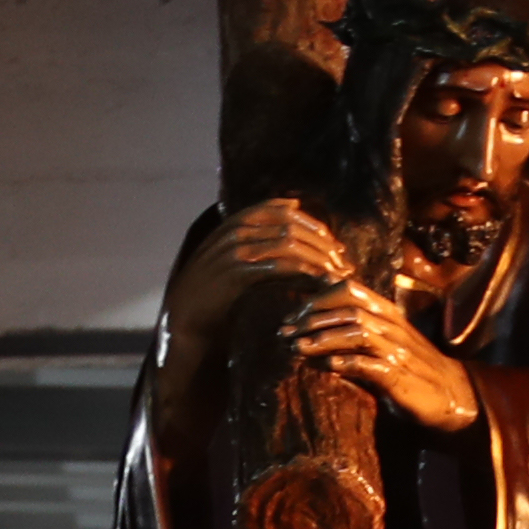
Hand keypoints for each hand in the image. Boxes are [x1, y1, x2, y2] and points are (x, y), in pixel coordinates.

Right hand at [202, 200, 354, 287]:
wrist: (184, 318)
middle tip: (343, 264)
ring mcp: (233, 250)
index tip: (334, 246)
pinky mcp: (235, 273)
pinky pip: (278, 267)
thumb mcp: (239, 258)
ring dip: (317, 260)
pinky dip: (303, 275)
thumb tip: (295, 214)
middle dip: (321, 244)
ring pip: (288, 244)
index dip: (312, 225)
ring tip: (337, 277)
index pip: (282, 210)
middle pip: (290, 225)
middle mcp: (234, 230)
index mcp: (235, 222)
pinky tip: (318, 286)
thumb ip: (262, 239)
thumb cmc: (216, 292)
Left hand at [281, 288, 481, 429]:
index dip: (317, 300)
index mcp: (388, 313)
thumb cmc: (413, 372)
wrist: (452, 397)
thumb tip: (309, 340)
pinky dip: (345, 363)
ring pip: (357, 331)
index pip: (349, 289)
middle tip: (285, 333)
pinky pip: (370, 365)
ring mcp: (398, 350)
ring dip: (324, 339)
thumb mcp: (382, 349)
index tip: (292, 317)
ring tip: (298, 349)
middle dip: (312, 319)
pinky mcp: (400, 376)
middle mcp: (393, 326)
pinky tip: (326, 367)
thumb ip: (352, 340)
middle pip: (349, 308)